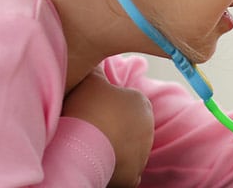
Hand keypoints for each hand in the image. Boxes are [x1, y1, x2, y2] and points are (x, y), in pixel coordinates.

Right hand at [63, 69, 153, 187]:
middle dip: (112, 126)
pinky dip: (116, 168)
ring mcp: (143, 153)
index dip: (107, 104)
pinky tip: (102, 163)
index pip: (126, 102)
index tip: (92, 109)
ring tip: (92, 145)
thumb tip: (99, 58)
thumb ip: (98, 68)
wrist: (85, 146)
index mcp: (142, 103)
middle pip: (127, 125)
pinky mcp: (134, 175)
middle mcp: (148, 128)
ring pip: (127, 148)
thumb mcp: (91, 80)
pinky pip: (126, 171)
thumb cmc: (88, 110)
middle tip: (90, 126)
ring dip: (114, 147)